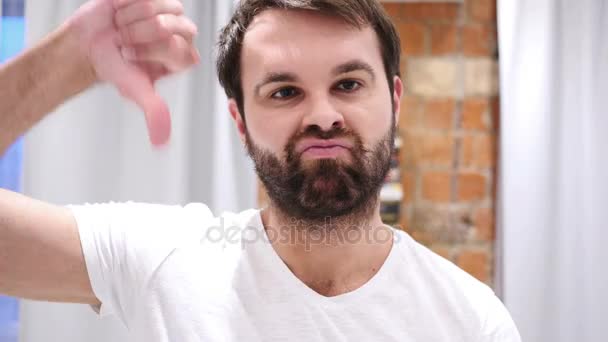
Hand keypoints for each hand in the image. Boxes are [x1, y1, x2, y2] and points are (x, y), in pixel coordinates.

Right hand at [68, 0, 198, 145]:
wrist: (89, 46)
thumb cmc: (115, 67)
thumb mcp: (136, 90)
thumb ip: (155, 112)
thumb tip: (162, 143)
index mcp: (183, 56)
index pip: (176, 47)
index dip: (149, 50)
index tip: (131, 56)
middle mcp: (181, 32)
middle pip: (168, 24)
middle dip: (140, 34)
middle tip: (125, 42)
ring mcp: (168, 10)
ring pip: (155, 6)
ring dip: (131, 18)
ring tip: (123, 27)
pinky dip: (125, 2)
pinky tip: (121, 11)